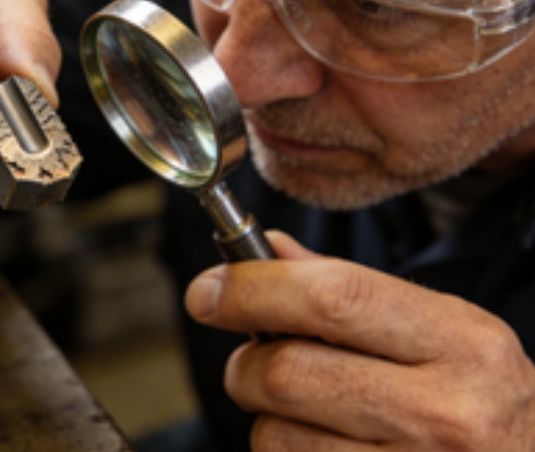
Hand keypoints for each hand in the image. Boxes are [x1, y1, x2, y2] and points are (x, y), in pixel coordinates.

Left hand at [185, 231, 534, 450]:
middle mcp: (446, 411)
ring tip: (304, 409)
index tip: (208, 290)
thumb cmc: (477, 395)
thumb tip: (264, 253)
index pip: (332, 298)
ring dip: (265, 417)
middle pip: (287, 373)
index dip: (253, 289)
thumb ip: (348, 288)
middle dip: (245, 361)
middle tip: (252, 356)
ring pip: (275, 436)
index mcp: (461, 341)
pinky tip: (323, 443)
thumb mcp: (442, 329)